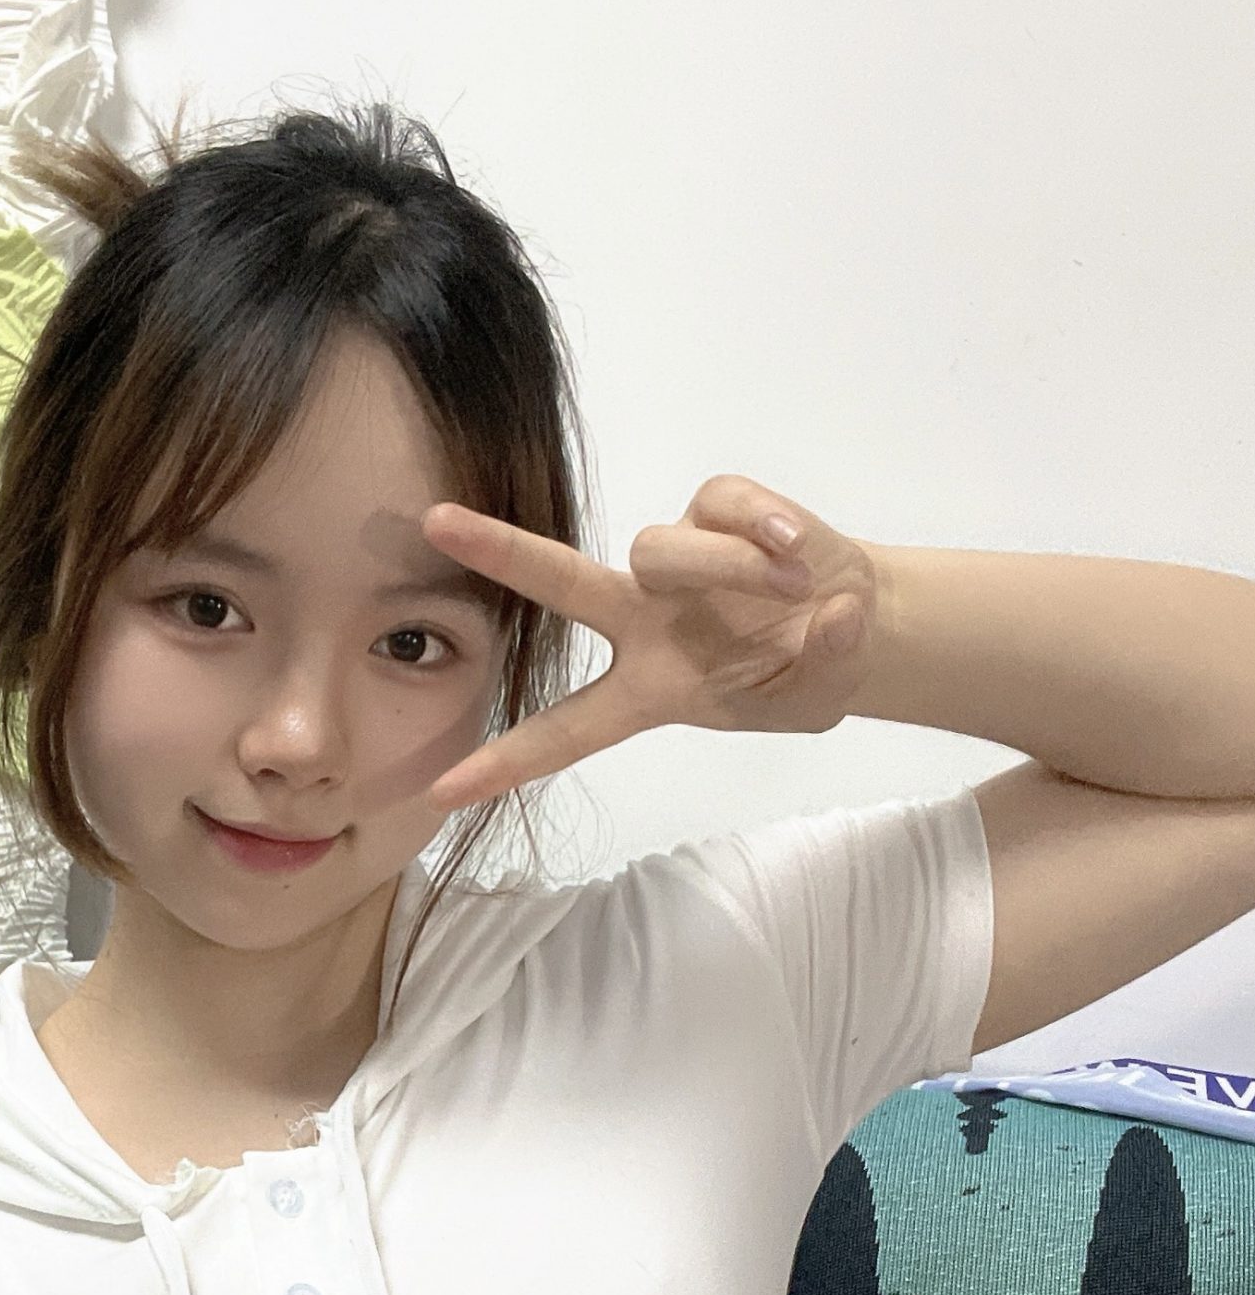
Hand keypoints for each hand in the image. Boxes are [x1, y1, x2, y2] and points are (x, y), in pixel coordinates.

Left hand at [420, 474, 879, 810]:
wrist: (861, 620)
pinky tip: (800, 551)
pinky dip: (767, 525)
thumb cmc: (812, 674)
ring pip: (662, 548)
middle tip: (434, 522)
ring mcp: (674, 563)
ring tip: (795, 588)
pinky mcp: (713, 509)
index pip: (564, 732)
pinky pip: (722, 503)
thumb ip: (824, 666)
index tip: (442, 791)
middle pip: (559, 583)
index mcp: (647, 690)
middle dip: (499, 553)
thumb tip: (834, 616)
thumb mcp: (818, 697)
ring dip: (732, 568)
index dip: (506, 761)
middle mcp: (643, 621)